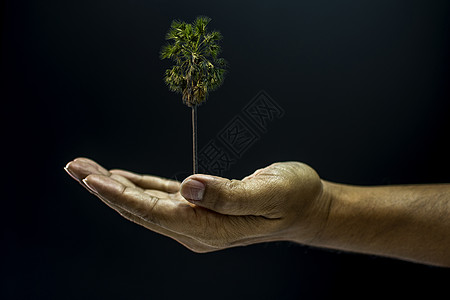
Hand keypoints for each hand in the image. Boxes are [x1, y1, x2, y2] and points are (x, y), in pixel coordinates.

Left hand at [64, 158, 328, 251]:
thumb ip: (227, 195)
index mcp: (209, 228)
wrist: (306, 208)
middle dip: (105, 188)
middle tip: (74, 167)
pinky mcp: (199, 207)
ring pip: (146, 202)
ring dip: (116, 186)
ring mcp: (196, 220)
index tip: (91, 178)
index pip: (155, 212)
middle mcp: (195, 228)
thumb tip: (188, 187)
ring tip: (87, 169)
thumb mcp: (268, 192)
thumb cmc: (293, 198)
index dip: (120, 196)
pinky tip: (121, 178)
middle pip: (141, 209)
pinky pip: (161, 197)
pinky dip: (138, 186)